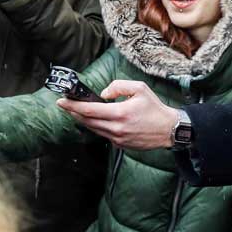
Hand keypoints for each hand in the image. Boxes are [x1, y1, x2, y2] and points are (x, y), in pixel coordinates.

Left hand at [56, 80, 178, 150]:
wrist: (169, 130)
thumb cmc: (155, 108)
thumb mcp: (139, 89)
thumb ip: (118, 86)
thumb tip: (102, 94)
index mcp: (120, 113)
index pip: (89, 110)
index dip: (72, 106)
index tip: (61, 101)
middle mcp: (117, 128)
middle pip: (87, 121)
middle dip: (73, 112)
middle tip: (65, 104)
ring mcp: (118, 138)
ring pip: (93, 129)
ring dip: (83, 120)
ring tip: (76, 111)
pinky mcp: (120, 145)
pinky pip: (103, 134)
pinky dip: (96, 126)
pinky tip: (94, 119)